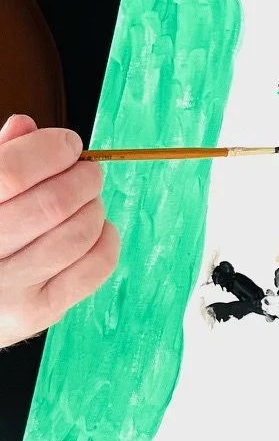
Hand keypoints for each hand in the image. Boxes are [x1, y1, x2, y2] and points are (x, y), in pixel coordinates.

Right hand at [0, 116, 116, 346]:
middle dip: (82, 178)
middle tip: (87, 172)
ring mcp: (7, 290)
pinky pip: (92, 270)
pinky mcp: (34, 314)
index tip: (68, 144)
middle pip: (53, 204)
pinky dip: (106, 241)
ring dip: (94, 208)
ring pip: (77, 235)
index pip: (14, 172)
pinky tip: (97, 229)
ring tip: (88, 201)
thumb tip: (26, 126)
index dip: (50, 150)